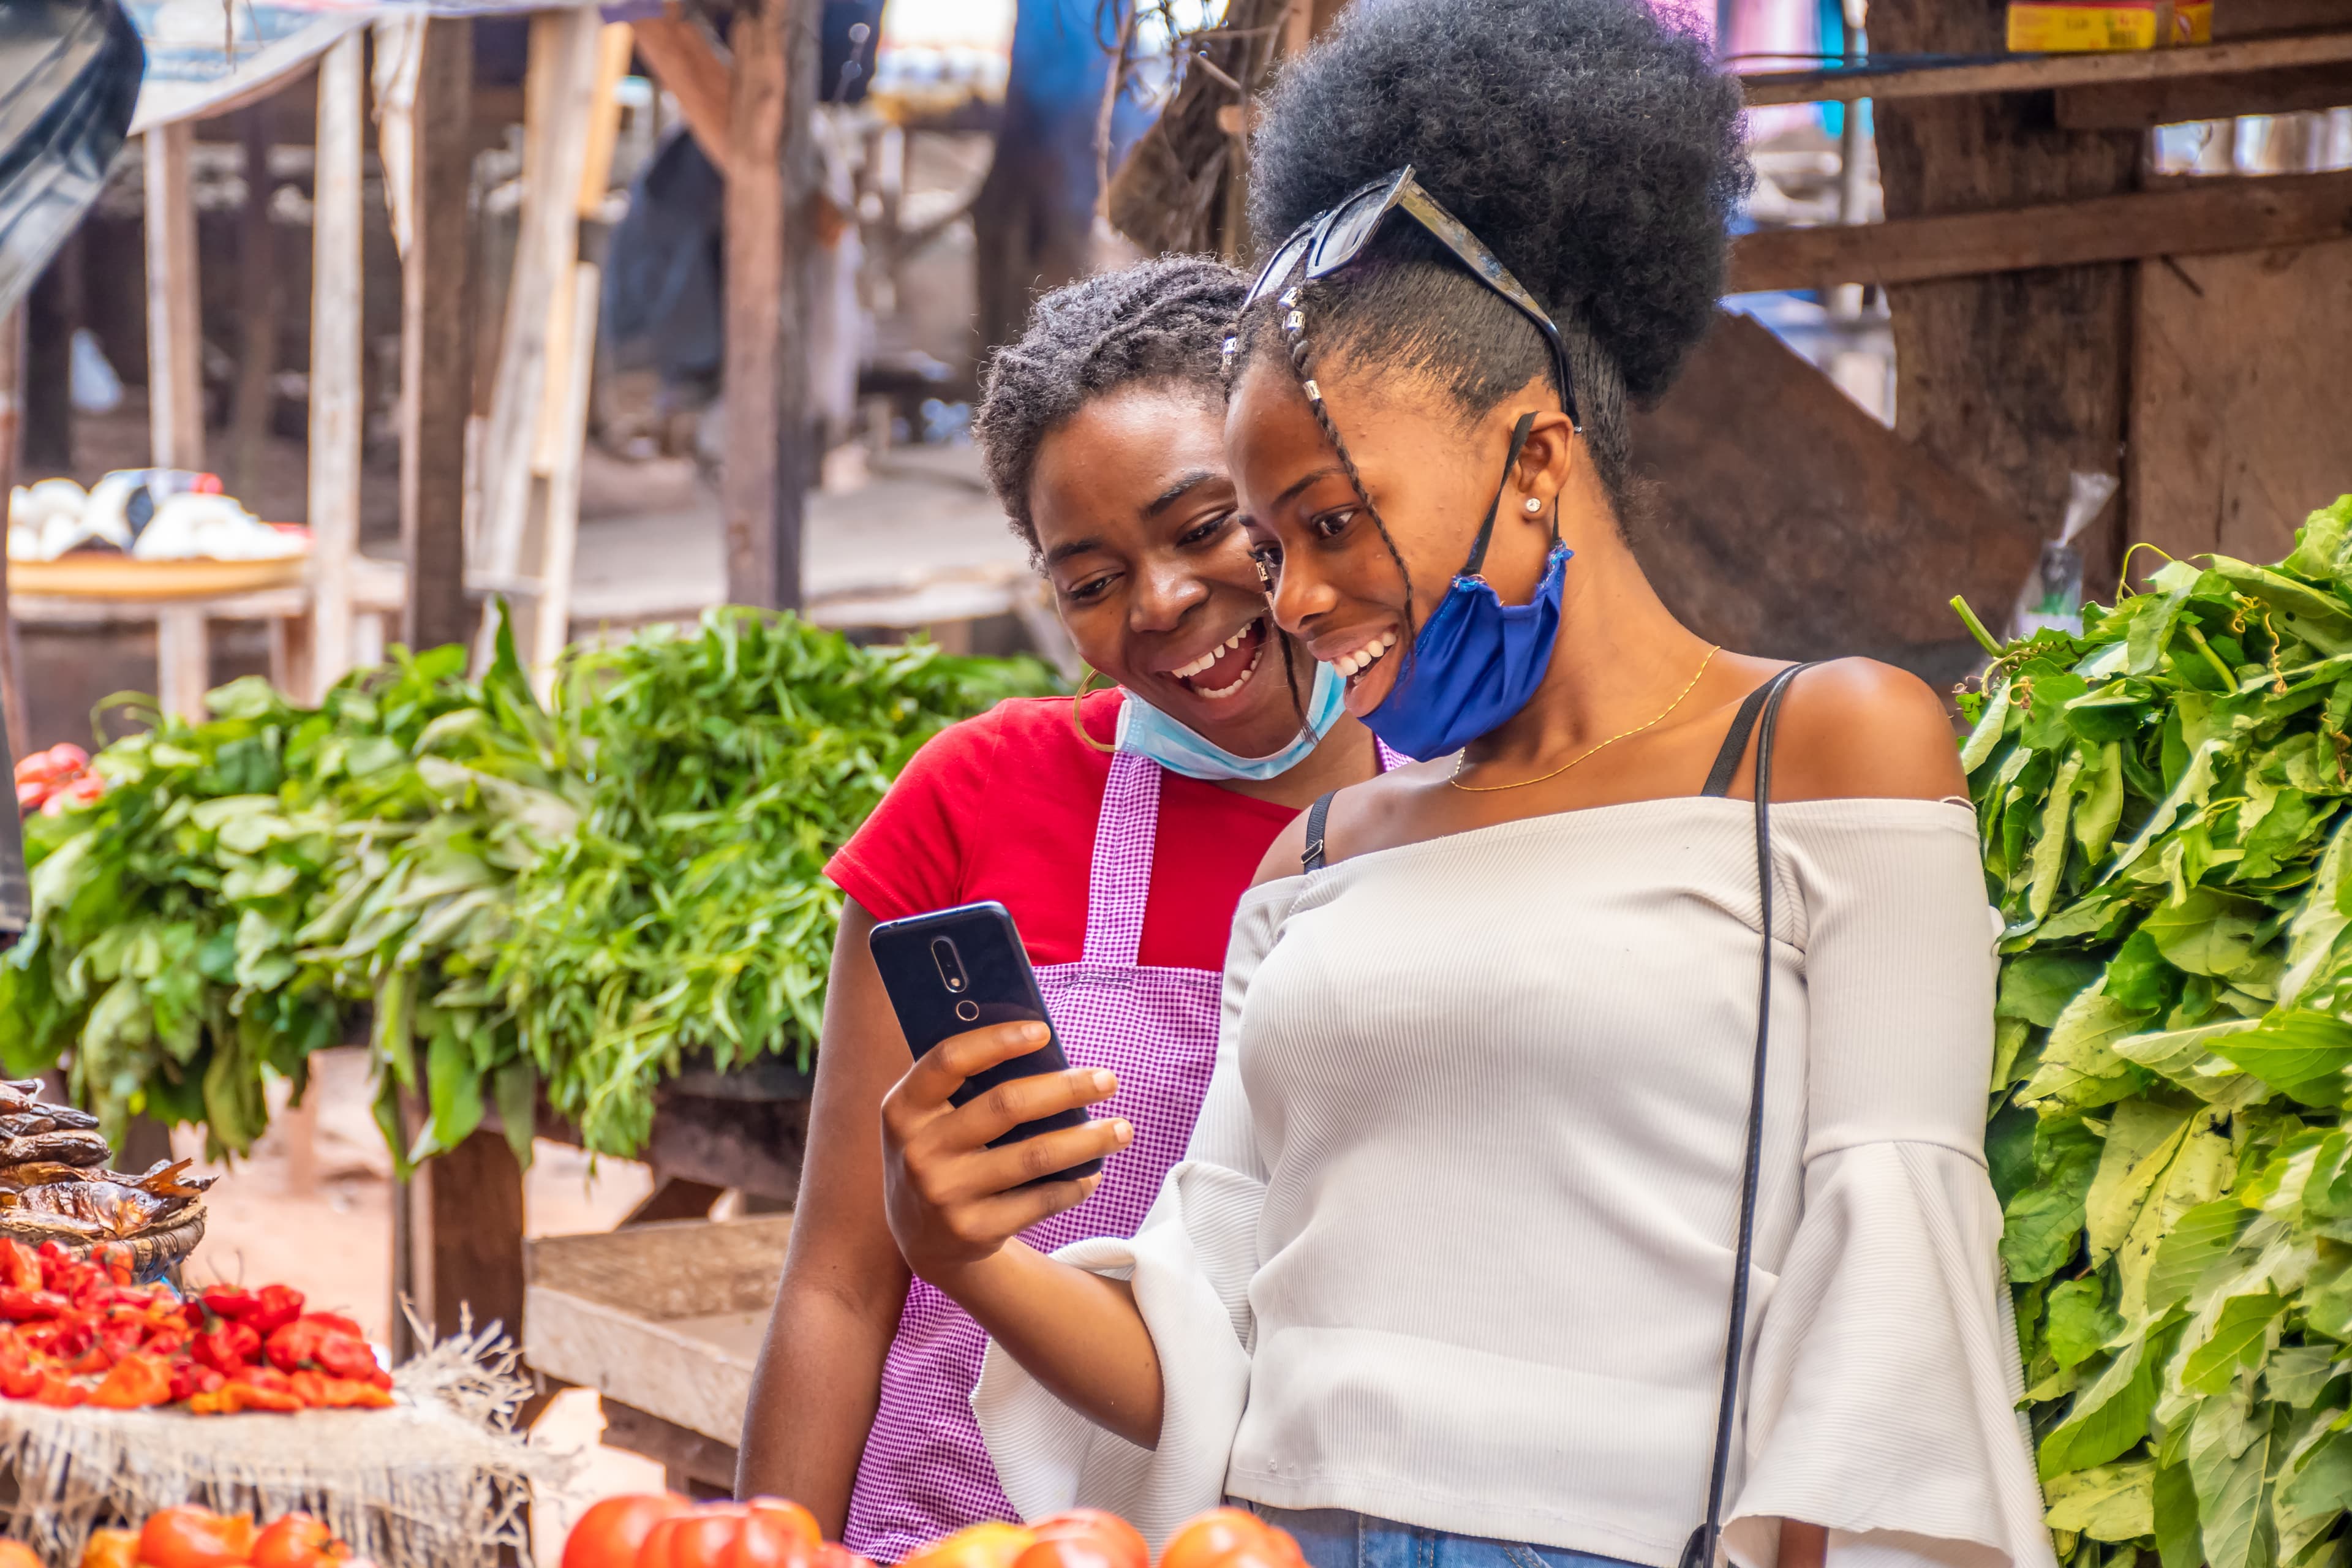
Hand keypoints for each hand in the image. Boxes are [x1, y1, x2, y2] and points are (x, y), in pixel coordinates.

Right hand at [880, 1021, 1132, 1285]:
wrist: (921, 1237)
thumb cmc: (942, 1152)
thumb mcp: (932, 1117)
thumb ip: (967, 1083)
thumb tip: (1043, 1047)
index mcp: (903, 1108)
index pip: (949, 1060)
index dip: (997, 1040)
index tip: (1044, 1032)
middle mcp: (919, 1151)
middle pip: (1006, 1105)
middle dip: (1066, 1089)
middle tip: (1108, 1080)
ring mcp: (945, 1194)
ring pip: (1034, 1156)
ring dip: (1088, 1140)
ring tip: (1123, 1129)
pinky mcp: (973, 1231)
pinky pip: (1040, 1201)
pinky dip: (1074, 1185)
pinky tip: (1093, 1172)